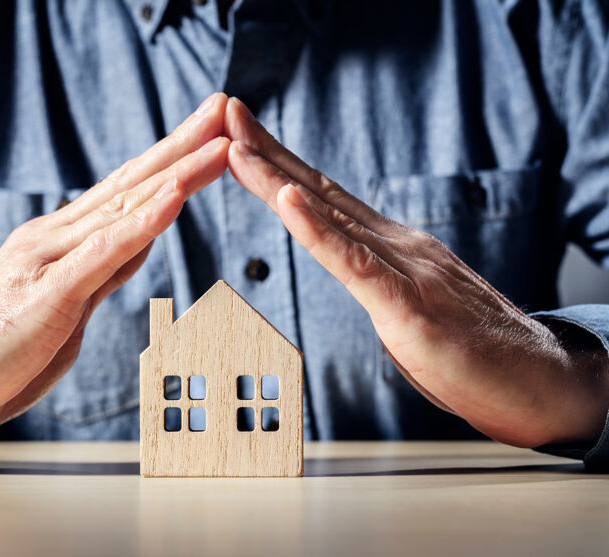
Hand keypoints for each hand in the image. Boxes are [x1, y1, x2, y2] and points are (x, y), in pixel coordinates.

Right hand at [0, 93, 229, 448]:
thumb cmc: (0, 348)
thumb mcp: (69, 305)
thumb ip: (106, 269)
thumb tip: (146, 236)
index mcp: (64, 241)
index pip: (128, 192)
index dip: (173, 159)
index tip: (213, 132)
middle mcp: (56, 239)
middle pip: (130, 186)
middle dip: (182, 147)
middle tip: (224, 110)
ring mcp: (47, 264)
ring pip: (121, 211)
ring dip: (174, 175)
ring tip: (217, 144)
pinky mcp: (43, 299)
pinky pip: (99, 256)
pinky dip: (138, 225)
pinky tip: (170, 199)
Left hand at [225, 97, 608, 446]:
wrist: (537, 379)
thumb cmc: (471, 349)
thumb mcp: (410, 305)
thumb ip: (378, 280)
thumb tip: (350, 269)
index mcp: (391, 247)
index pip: (326, 197)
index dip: (280, 166)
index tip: (241, 138)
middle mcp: (396, 245)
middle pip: (320, 192)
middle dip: (267, 154)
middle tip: (225, 115)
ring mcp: (405, 270)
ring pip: (330, 219)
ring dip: (278, 180)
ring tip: (238, 148)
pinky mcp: (411, 306)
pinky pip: (356, 264)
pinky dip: (318, 232)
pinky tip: (289, 202)